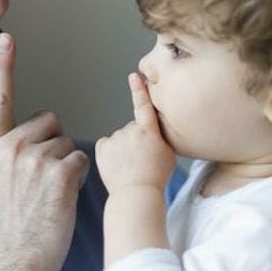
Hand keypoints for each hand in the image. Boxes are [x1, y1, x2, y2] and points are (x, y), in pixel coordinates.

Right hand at [0, 33, 88, 270]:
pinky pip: (82, 159)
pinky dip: (78, 178)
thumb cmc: (9, 228)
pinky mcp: (59, 172)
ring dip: (66, 165)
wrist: (15, 263)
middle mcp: (9, 148)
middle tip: (40, 183)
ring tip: (48, 196)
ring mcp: (34, 159)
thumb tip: (27, 140)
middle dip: (53, 146)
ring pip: (68, 143)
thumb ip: (5, 155)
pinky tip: (61, 199)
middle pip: (50, 122)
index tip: (6, 36)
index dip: (4, 66)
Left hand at [96, 73, 176, 192]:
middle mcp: (130, 130)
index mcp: (149, 130)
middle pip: (132, 129)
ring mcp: (115, 139)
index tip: (134, 75)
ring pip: (120, 138)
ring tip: (130, 166)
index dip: (139, 90)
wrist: (136, 194)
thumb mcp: (169, 153)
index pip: (143, 105)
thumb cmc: (156, 176)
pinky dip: (110, 153)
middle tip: (142, 159)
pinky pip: (107, 145)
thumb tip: (155, 127)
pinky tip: (117, 165)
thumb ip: (161, 136)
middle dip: (136, 139)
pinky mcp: (102, 148)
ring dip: (123, 148)